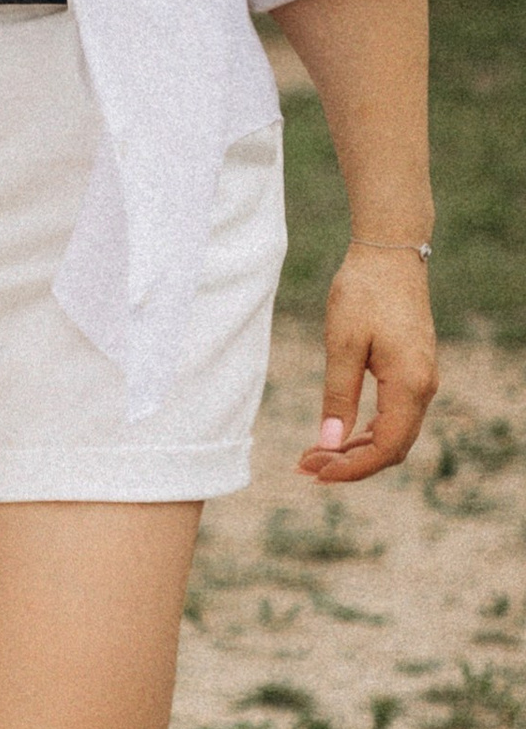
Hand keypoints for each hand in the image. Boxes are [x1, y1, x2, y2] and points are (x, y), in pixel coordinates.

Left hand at [297, 249, 436, 483]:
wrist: (388, 255)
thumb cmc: (363, 293)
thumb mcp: (343, 344)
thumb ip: (338, 396)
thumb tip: (329, 442)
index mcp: (410, 384)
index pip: (387, 447)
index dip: (352, 468)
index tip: (316, 473)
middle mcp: (424, 387)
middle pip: (392, 447)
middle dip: (349, 463)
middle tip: (305, 467)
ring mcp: (421, 380)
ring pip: (393, 435)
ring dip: (356, 450)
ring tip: (314, 454)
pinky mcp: (412, 372)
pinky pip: (393, 416)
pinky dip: (366, 432)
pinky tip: (337, 434)